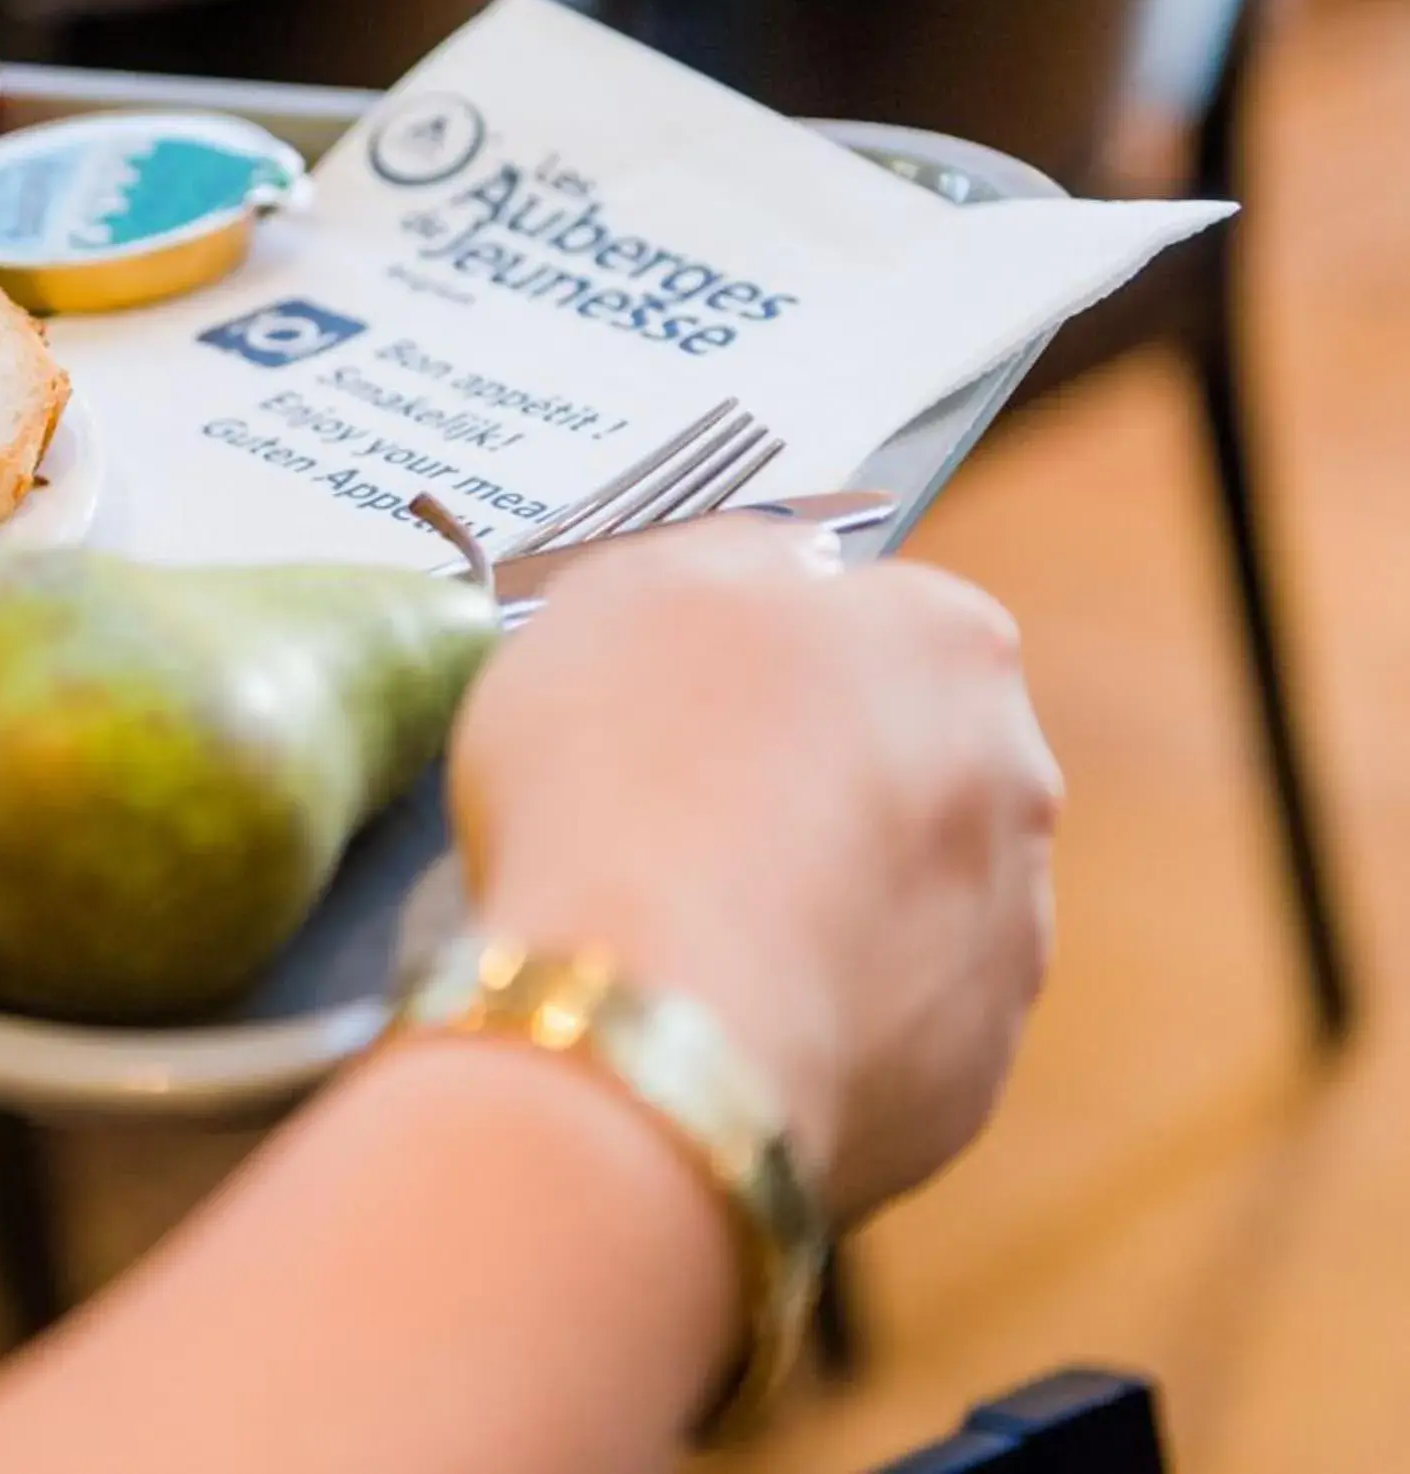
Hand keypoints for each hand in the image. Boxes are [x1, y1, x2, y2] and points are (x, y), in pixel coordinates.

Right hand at [448, 520, 1060, 1217]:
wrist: (653, 1022)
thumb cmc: (625, 781)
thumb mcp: (620, 588)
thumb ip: (720, 558)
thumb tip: (768, 572)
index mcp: (946, 639)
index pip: (873, 618)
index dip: (763, 658)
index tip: (682, 700)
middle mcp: (1013, 779)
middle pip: (902, 759)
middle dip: (809, 783)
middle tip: (673, 814)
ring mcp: (1004, 936)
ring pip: (899, 899)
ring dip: (816, 904)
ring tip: (683, 932)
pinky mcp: (967, 1075)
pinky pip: (881, 1027)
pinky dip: (811, 1020)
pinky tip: (715, 1017)